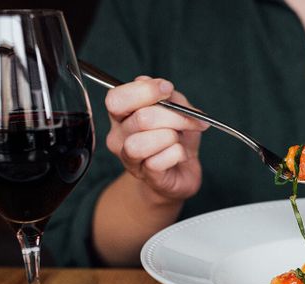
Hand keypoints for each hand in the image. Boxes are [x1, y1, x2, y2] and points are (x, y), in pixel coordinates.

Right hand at [104, 76, 208, 205]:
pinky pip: (158, 162)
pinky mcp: (144, 175)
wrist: (183, 170)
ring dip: (170, 137)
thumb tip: (163, 88)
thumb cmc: (177, 137)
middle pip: (140, 119)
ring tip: (178, 140)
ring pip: (142, 143)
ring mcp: (128, 158)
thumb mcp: (178, 109)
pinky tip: (179, 155)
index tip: (168, 90)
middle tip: (188, 121)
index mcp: (122, 114)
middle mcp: (118, 135)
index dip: (145, 91)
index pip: (116, 98)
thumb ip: (170, 96)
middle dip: (172, 117)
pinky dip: (176, 154)